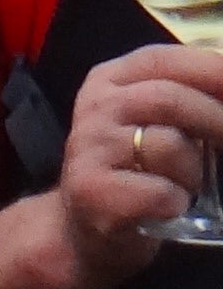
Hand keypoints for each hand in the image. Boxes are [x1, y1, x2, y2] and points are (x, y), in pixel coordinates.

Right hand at [57, 45, 222, 282]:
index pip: (162, 59)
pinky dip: (176, 202)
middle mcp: (96, 106)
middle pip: (169, 99)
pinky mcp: (94, 190)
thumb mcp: (147, 124)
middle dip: (216, 120)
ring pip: (169, 147)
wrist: (79, 229)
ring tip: (183, 186)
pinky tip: (167, 207)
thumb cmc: (130, 171)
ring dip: (193, 172)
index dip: (207, 69)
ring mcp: (91, 147)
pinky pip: (161, 193)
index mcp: (109, 80)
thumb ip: (181, 103)